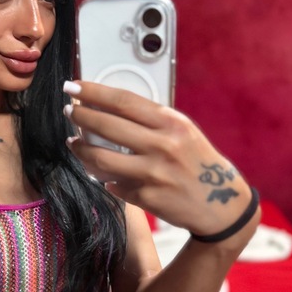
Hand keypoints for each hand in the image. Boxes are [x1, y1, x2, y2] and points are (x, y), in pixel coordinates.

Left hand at [63, 81, 251, 236]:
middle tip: (69, 111)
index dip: (93, 92)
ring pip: (101, 158)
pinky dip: (102, 178)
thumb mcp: (182, 132)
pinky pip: (113, 185)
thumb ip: (150, 121)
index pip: (123, 101)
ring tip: (72, 143)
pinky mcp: (147, 197)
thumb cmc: (198, 162)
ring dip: (80, 149)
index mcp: (171, 123)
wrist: (222, 204)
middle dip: (81, 116)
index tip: (74, 87)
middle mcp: (162, 146)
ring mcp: (154, 173)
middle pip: (107, 125)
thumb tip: (108, 109)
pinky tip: (98, 172)